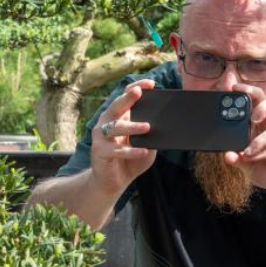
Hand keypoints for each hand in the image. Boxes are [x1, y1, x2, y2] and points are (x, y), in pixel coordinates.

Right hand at [90, 79, 157, 195]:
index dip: (136, 87)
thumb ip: (152, 135)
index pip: (125, 96)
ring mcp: (101, 137)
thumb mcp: (146, 145)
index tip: (150, 84)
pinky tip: (144, 151)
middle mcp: (107, 123)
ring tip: (147, 127)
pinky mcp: (100, 152)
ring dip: (132, 126)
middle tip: (139, 92)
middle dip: (127, 98)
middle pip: (116, 106)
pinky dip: (131, 151)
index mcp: (118, 117)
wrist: (113, 182)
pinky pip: (117, 150)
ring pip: (115, 127)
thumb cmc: (131, 160)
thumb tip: (165, 126)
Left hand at [223, 84, 265, 198]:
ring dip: (260, 141)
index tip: (235, 88)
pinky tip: (255, 159)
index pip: (262, 98)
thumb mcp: (247, 164)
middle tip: (252, 118)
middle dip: (263, 106)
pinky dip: (264, 153)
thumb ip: (237, 158)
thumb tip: (226, 154)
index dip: (250, 90)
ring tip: (247, 152)